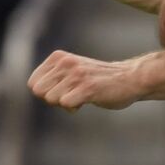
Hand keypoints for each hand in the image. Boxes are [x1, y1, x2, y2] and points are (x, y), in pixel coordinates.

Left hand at [28, 50, 144, 111]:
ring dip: (66, 103)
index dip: (47, 92)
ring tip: (83, 94)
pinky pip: (66, 104)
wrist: (131, 78)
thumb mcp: (71, 71)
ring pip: (51, 99)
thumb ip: (52, 77)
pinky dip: (75, 107)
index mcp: (59, 57)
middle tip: (73, 93)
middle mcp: (66, 62)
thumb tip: (34, 89)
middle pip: (39, 92)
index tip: (65, 88)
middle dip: (53, 98)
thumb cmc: (99, 79)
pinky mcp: (88, 87)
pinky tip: (89, 99)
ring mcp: (77, 74)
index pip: (33, 83)